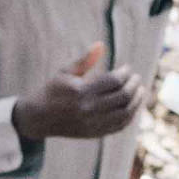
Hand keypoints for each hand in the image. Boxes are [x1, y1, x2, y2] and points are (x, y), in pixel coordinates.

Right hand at [11, 42, 141, 144]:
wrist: (38, 118)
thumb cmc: (52, 91)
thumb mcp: (65, 72)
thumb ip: (85, 60)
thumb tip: (101, 45)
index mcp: (81, 91)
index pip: (114, 81)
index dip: (125, 73)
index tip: (127, 68)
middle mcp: (88, 109)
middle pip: (123, 96)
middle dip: (134, 85)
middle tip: (136, 78)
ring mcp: (92, 123)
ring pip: (125, 112)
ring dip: (136, 100)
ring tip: (140, 91)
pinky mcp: (94, 133)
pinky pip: (120, 125)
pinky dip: (130, 115)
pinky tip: (132, 106)